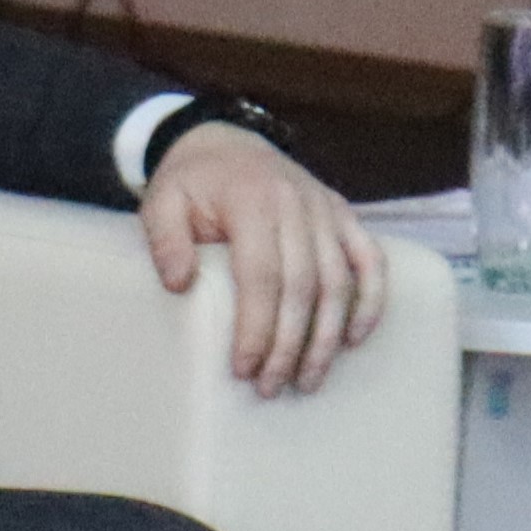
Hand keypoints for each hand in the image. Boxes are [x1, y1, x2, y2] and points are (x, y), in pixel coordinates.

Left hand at [142, 123, 389, 397]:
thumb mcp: (160, 202)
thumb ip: (164, 240)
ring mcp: (326, 210)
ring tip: (308, 380)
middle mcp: (298, 205)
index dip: (257, 327)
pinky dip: (371, 299)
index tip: (244, 368)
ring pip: (340, 281)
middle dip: (290, 344)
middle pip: (303, 286)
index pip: (262, 276)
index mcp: (254, 202)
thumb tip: (178, 284)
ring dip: (328, 336)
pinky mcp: (343, 215)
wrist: (224, 142)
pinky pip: (370, 259)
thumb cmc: (190, 182)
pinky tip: (356, 339)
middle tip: (271, 388)